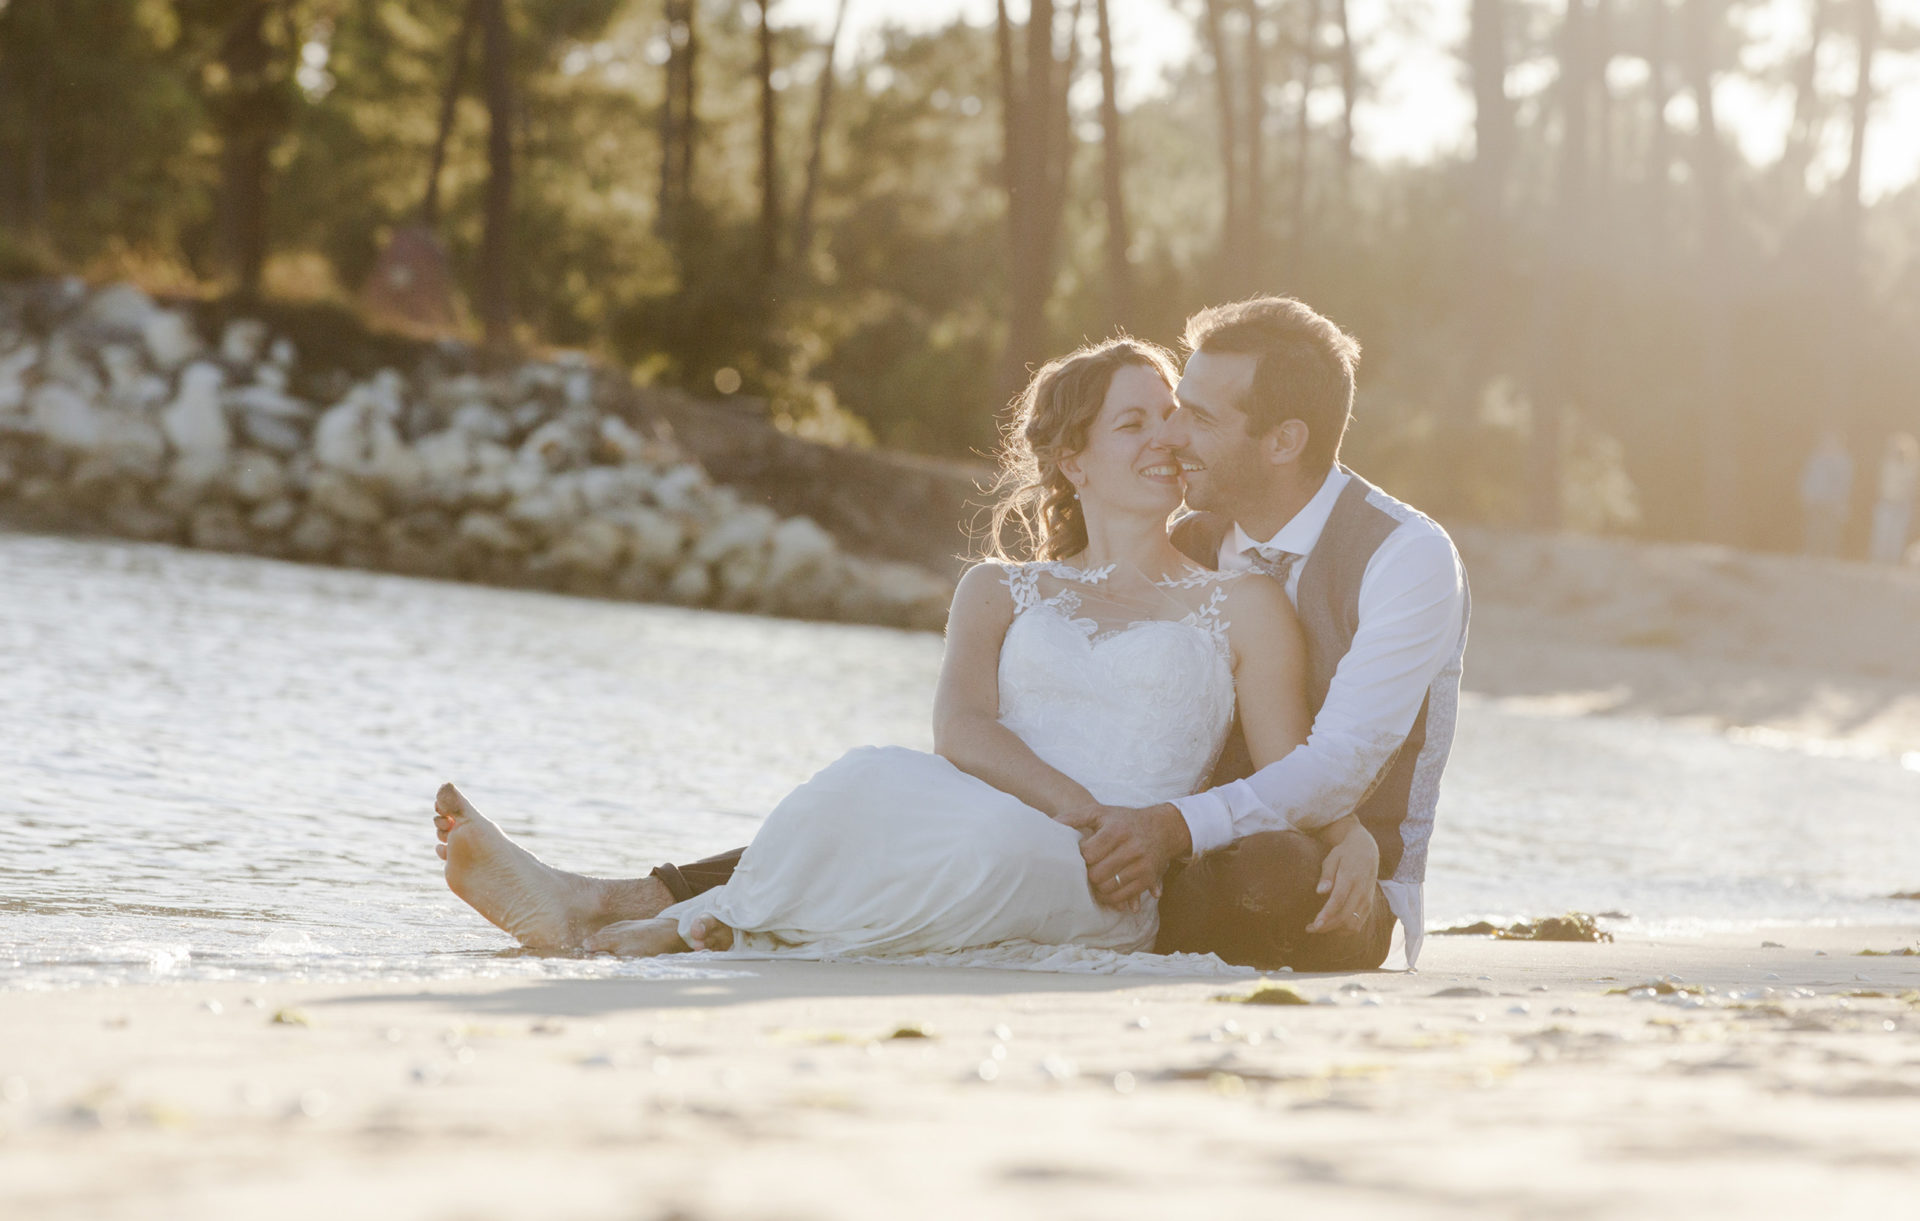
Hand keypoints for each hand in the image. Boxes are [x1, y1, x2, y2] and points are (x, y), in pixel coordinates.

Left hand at [1061, 802, 1189, 908]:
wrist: (1163, 827)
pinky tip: (1106, 888)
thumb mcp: (1100, 812)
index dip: (1080, 857)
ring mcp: (1142, 865)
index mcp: (1116, 830)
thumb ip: (1074, 817)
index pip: (1088, 854)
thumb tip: (1050, 824)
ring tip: (1095, 879)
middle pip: (1097, 874)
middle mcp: (1132, 847)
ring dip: (1098, 887)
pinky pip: (1123, 896)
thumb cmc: (1124, 820)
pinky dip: (1111, 896)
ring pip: (1108, 887)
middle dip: (1087, 875)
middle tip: (1086, 871)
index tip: (1081, 855)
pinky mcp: (1148, 878)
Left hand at [1305, 818, 1378, 934]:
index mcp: (1350, 877)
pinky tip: (1332, 926)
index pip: (1338, 900)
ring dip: (1335, 930)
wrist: (1367, 850)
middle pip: (1345, 916)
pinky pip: (1359, 923)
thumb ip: (1326, 875)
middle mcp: (1361, 890)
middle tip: (1309, 928)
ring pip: (1353, 923)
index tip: (1315, 924)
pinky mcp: (1369, 904)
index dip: (1327, 914)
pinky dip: (1345, 929)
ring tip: (1319, 927)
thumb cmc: (1344, 853)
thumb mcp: (1332, 857)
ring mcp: (1367, 899)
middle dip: (1326, 926)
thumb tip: (1320, 892)